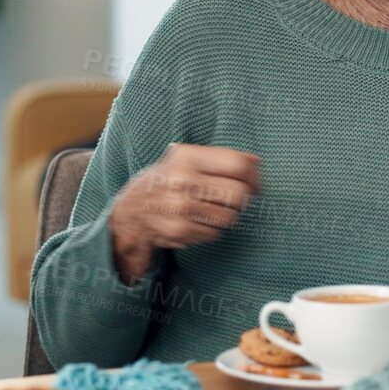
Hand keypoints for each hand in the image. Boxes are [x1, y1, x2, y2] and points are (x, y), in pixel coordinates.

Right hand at [107, 143, 260, 282]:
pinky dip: (212, 229)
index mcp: (188, 156)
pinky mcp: (180, 230)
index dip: (255, 176)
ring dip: (227, 215)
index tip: (256, 183)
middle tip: (237, 199)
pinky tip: (198, 221)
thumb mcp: (186, 158)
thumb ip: (220, 157)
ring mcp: (180, 207)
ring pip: (230, 216)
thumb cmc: (166, 180)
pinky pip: (215, 233)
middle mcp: (183, 180)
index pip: (239, 165)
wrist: (132, 211)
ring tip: (212, 209)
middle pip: (239, 194)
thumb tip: (256, 162)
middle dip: (244, 199)